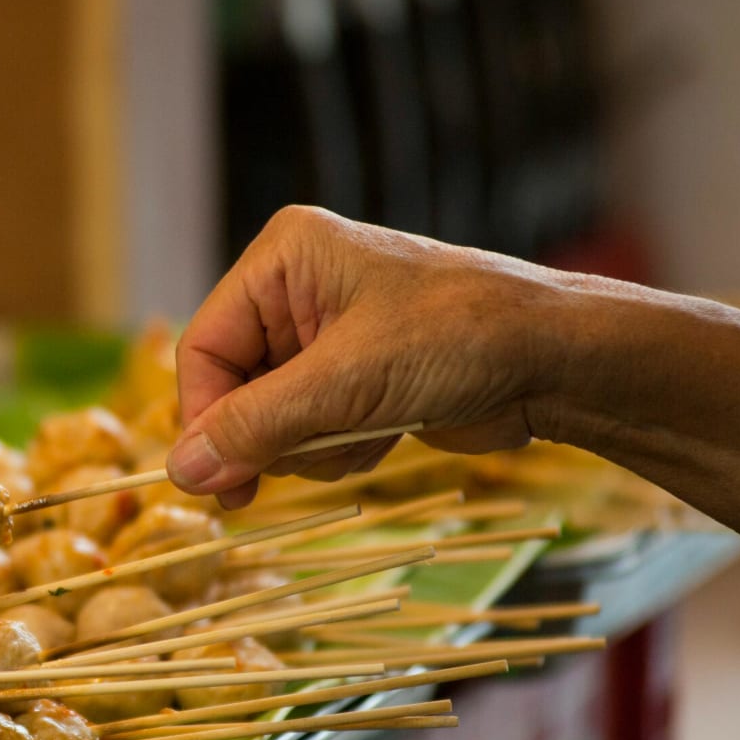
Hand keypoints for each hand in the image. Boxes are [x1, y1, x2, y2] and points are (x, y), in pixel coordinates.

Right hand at [168, 207, 564, 508]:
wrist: (558, 360)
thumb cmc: (459, 339)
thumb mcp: (345, 384)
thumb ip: (256, 427)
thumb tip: (181, 473)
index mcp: (284, 259)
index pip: (205, 347)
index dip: (205, 417)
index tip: (216, 480)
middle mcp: (296, 290)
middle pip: (233, 388)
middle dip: (271, 434)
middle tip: (300, 464)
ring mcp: (326, 337)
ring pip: (270, 420)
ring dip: (312, 446)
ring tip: (368, 431)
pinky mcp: (355, 379)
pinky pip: (310, 432)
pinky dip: (340, 448)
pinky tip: (388, 434)